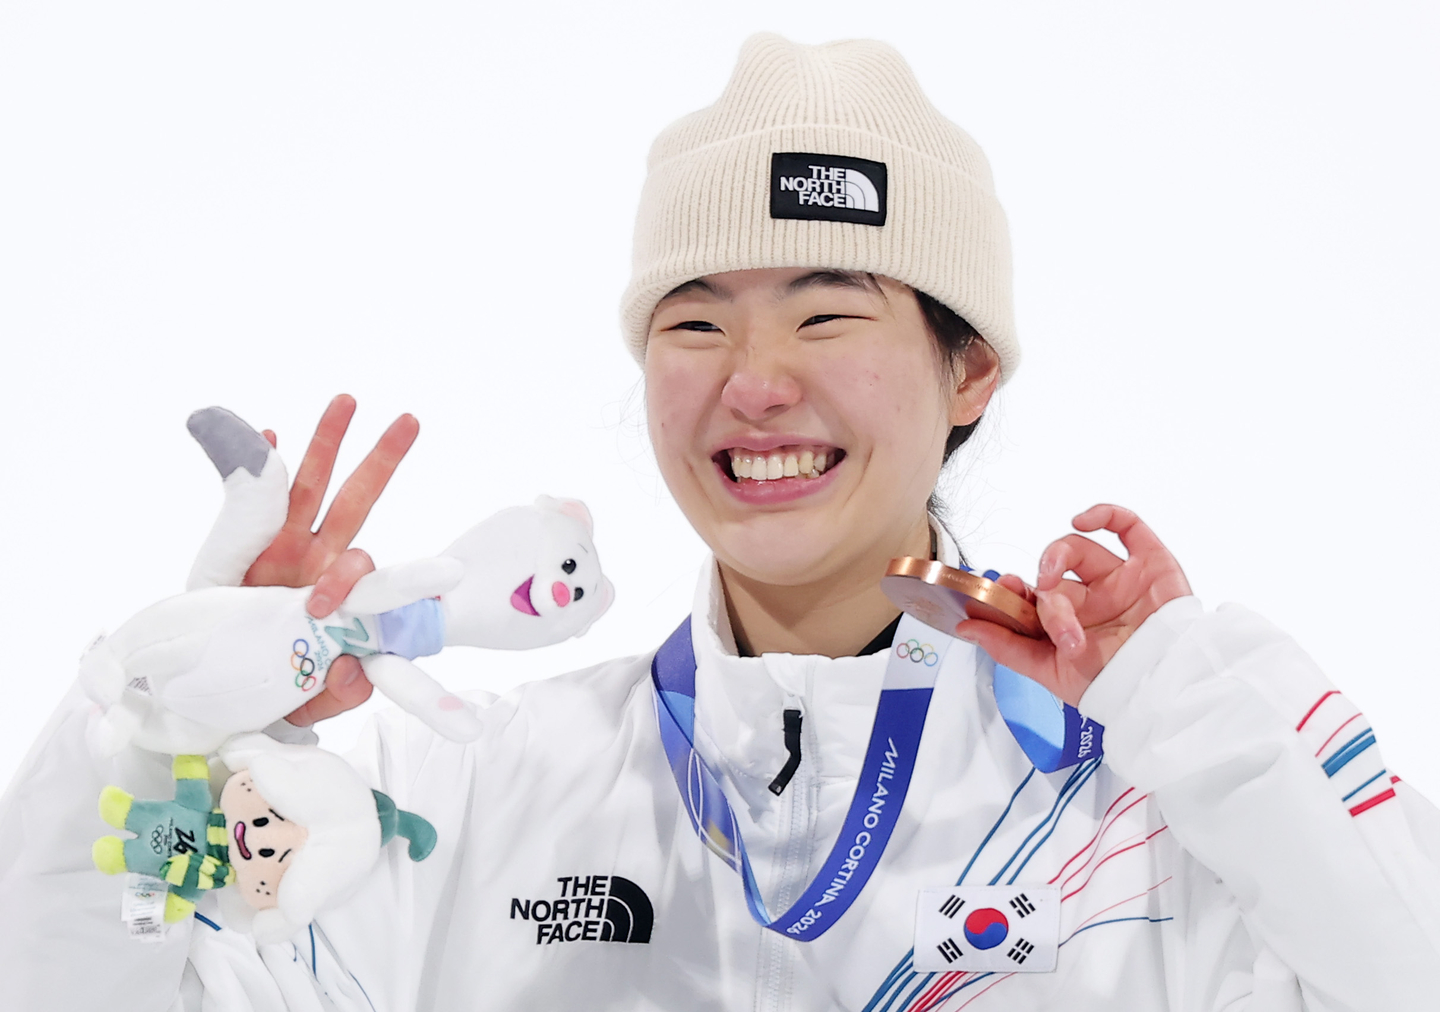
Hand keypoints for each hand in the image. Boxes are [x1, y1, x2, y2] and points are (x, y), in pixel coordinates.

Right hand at [242, 395, 419, 725]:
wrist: (209, 686)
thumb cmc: (271, 689)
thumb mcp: (307, 702)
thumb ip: (337, 694)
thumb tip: (352, 669)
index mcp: (340, 597)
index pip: (368, 573)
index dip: (365, 577)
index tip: (334, 599)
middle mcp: (315, 561)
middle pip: (353, 503)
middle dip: (380, 462)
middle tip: (409, 421)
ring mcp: (279, 547)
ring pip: (307, 487)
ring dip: (325, 444)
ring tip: (346, 402)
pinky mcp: (240, 543)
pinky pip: (249, 496)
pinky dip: (257, 463)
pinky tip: (268, 433)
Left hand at [955, 505, 1191, 706]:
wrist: (1167, 686)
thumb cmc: (1114, 686)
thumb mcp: (1051, 673)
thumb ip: (1007, 648)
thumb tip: (966, 626)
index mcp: (1069, 625)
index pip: (1033, 596)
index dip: (1014, 590)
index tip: (1001, 589)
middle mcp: (1092, 600)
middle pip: (1054, 575)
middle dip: (1043, 589)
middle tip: (1044, 604)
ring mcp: (1120, 580)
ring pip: (1078, 549)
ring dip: (1058, 557)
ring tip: (1055, 584)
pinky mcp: (1150, 563)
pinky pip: (1126, 526)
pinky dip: (1103, 514)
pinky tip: (1082, 520)